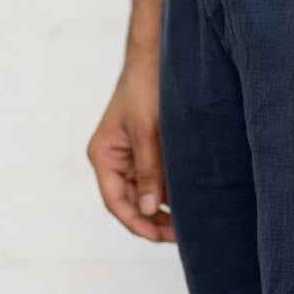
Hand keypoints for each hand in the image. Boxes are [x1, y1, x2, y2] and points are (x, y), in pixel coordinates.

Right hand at [87, 53, 173, 243]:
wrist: (156, 57)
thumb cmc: (145, 86)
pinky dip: (170, 193)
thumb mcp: (147, 129)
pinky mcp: (150, 150)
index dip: (135, 223)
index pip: (115, 201)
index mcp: (103, 156)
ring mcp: (131, 156)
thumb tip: (147, 209)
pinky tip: (190, 202)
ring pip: (144, 194)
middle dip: (153, 222)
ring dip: (163, 210)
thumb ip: (148, 169)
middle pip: (130, 203)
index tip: (159, 237)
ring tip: (190, 224)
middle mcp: (114, 160)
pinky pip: (157, 179)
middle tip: (183, 236)